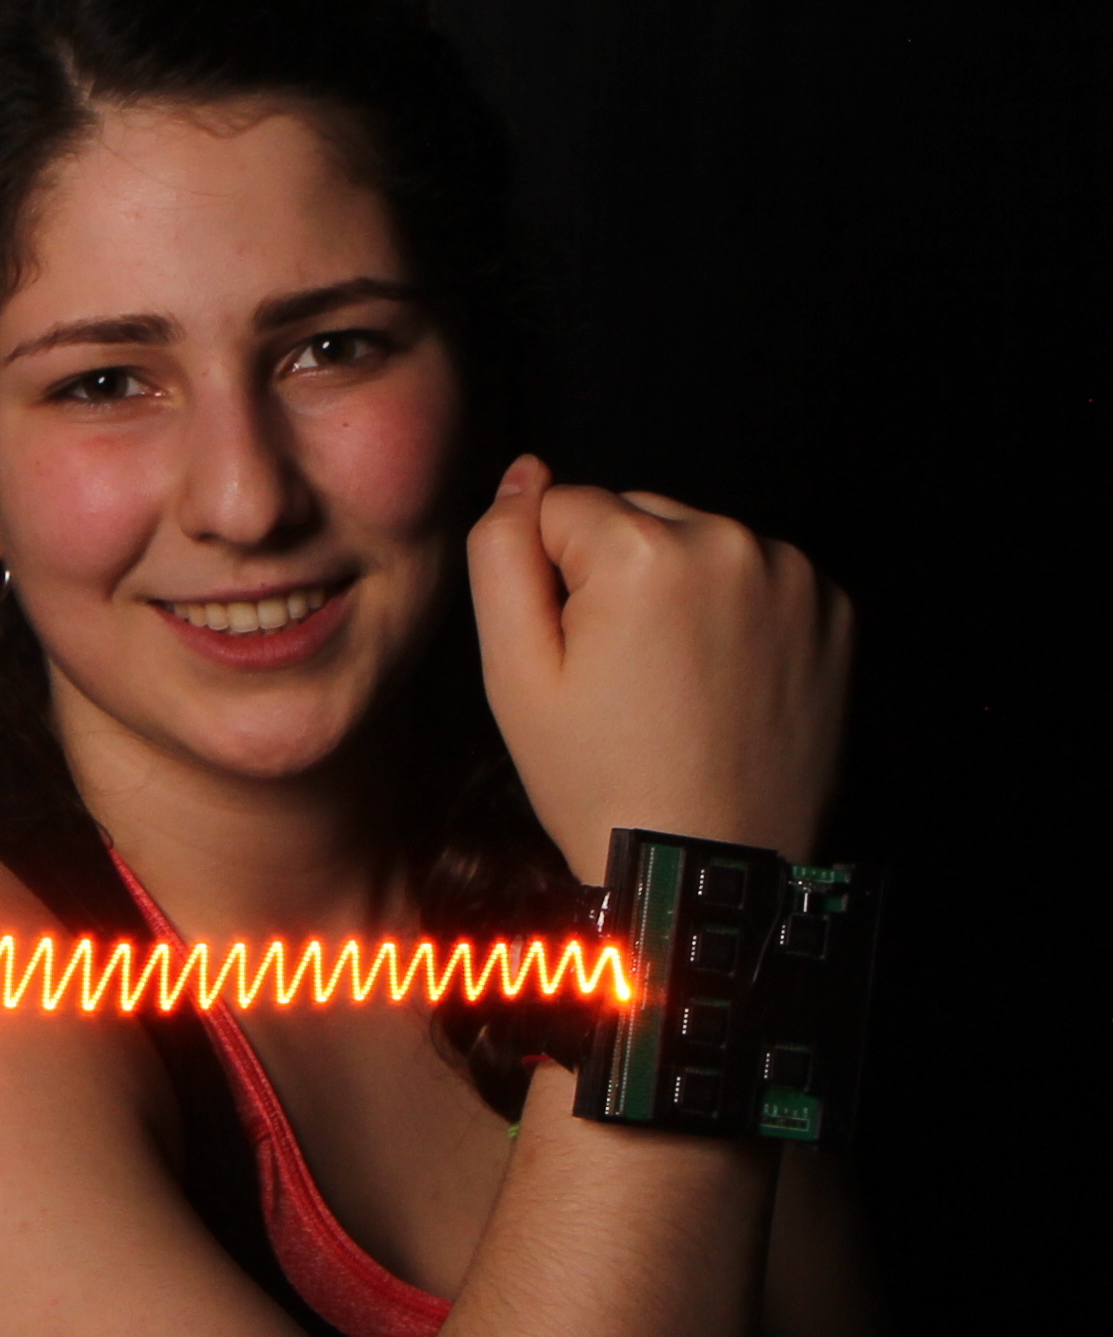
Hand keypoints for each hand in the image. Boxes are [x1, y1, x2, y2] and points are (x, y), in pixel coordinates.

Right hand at [468, 455, 852, 880]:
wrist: (708, 864)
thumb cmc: (599, 778)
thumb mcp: (514, 673)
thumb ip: (501, 554)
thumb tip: (524, 472)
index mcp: (647, 550)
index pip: (561, 508)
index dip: (547, 582)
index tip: (571, 655)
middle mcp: (733, 540)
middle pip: (635, 515)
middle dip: (614, 573)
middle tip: (616, 672)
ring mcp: (795, 574)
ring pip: (697, 543)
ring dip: (675, 588)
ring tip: (670, 681)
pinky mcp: (835, 609)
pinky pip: (756, 578)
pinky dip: (732, 612)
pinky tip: (719, 681)